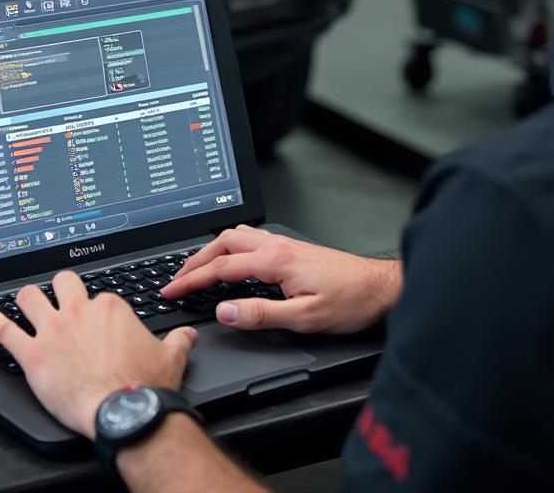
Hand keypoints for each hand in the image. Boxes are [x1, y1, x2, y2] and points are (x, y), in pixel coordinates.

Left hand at [0, 270, 197, 437]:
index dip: (97, 309)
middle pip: (63, 282)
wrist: (123, 411)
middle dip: (61, 288)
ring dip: (25, 299)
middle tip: (60, 297)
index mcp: (110, 308)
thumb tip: (187, 336)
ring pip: (30, 297)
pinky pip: (7, 332)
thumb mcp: (171, 356)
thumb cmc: (144, 386)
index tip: (97, 321)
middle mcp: (80, 312)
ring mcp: (54, 331)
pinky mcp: (33, 356)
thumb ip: (178, 341)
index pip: (98, 297)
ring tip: (23, 301)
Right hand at [162, 225, 401, 334]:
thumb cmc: (351, 302)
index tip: (172, 290)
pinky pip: (251, 240)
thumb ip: (261, 314)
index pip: (222, 268)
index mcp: (276, 261)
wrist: (381, 288)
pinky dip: (231, 248)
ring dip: (212, 250)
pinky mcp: (293, 250)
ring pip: (238, 236)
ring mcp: (286, 245)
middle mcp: (278, 246)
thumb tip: (224, 311)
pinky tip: (232, 260)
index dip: (192, 280)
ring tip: (197, 267)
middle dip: (195, 260)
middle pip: (224, 243)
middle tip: (177, 278)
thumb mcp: (305, 318)